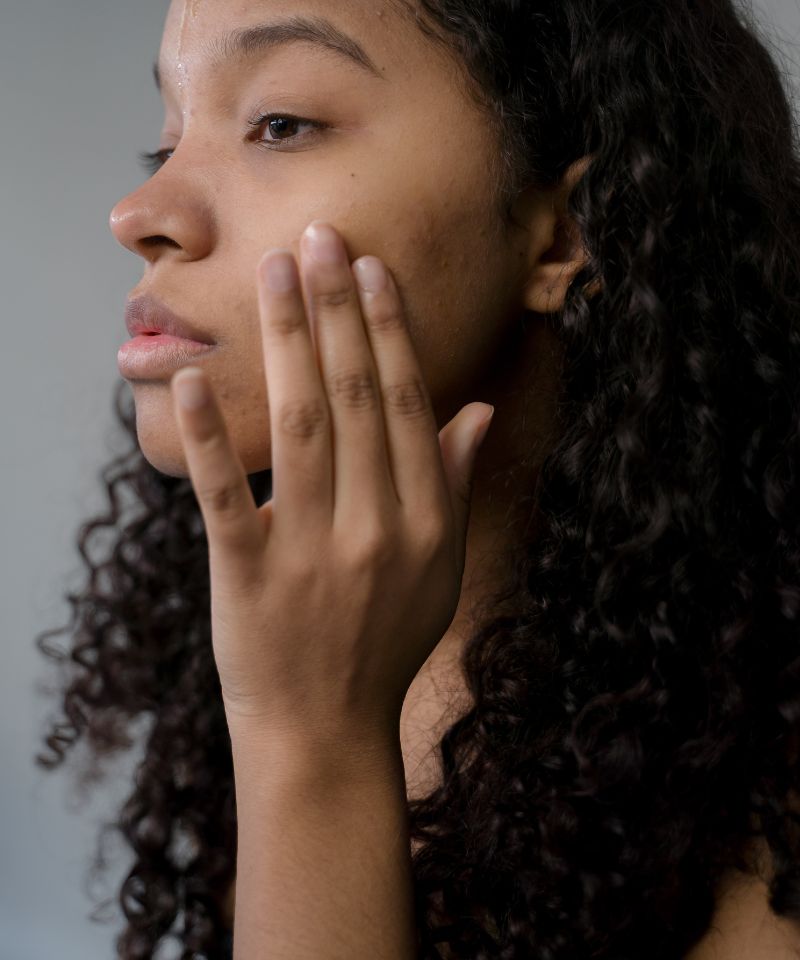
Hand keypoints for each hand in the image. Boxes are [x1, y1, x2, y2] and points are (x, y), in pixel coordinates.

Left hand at [170, 221, 494, 745]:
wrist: (326, 731)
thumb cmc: (386, 643)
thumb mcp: (441, 569)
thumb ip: (456, 485)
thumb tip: (478, 409)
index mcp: (424, 519)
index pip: (409, 404)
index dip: (391, 331)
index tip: (373, 269)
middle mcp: (375, 526)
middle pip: (357, 397)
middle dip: (338, 309)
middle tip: (321, 236)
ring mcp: (311, 551)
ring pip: (300, 425)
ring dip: (286, 342)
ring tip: (273, 272)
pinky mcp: (248, 577)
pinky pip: (226, 498)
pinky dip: (209, 439)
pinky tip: (190, 379)